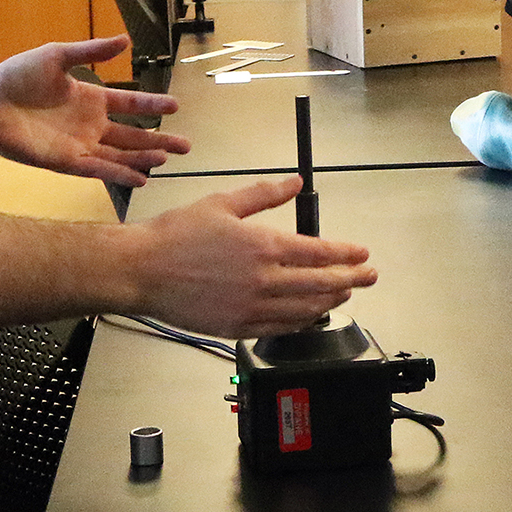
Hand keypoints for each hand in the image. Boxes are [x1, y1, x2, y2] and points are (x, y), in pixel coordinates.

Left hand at [0, 37, 190, 185]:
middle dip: (159, 140)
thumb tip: (126, 40)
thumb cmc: (18, 77)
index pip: (131, 104)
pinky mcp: (64, 163)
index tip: (176, 106)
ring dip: (143, 158)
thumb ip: (91, 51)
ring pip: (119, 155)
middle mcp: (90, 125)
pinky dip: (119, 175)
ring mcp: (79, 146)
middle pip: (132, 136)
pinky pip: (97, 170)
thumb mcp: (58, 56)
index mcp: (91, 99)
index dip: (153, 105)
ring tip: (167, 160)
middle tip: (186, 146)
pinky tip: (140, 179)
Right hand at [127, 175, 377, 336]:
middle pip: (321, 285)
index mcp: (263, 246)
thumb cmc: (177, 234)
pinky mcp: (237, 328)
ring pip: (305, 311)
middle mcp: (264, 280)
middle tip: (369, 276)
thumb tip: (296, 183)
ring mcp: (252, 308)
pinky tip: (309, 317)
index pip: (318, 253)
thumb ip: (265, 194)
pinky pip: (280, 329)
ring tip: (344, 294)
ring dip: (330, 302)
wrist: (141, 270)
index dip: (346, 254)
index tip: (362, 254)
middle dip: (351, 280)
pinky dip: (301, 323)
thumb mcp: (223, 203)